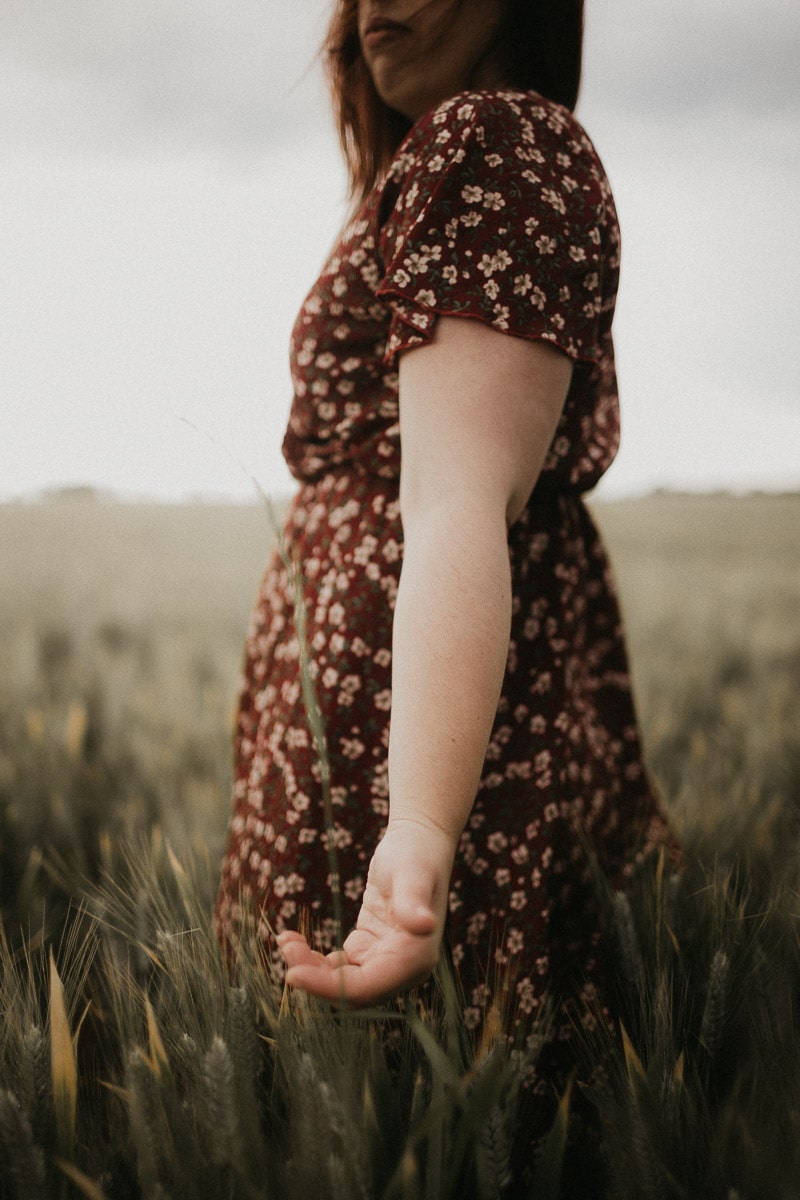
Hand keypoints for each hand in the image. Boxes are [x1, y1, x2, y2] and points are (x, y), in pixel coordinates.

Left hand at [277, 818, 455, 1004]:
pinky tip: (295, 940)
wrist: (418, 841)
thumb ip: (414, 900)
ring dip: (311, 969)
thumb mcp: (413, 874)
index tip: (293, 974)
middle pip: (352, 992)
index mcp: (415, 958)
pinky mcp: (369, 948)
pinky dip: (315, 960)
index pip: (367, 988)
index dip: (329, 988)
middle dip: (315, 978)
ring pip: (342, 982)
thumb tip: (425, 924)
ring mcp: (384, 960)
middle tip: (285, 947)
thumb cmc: (417, 854)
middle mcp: (402, 968)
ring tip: (286, 940)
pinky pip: (339, 968)